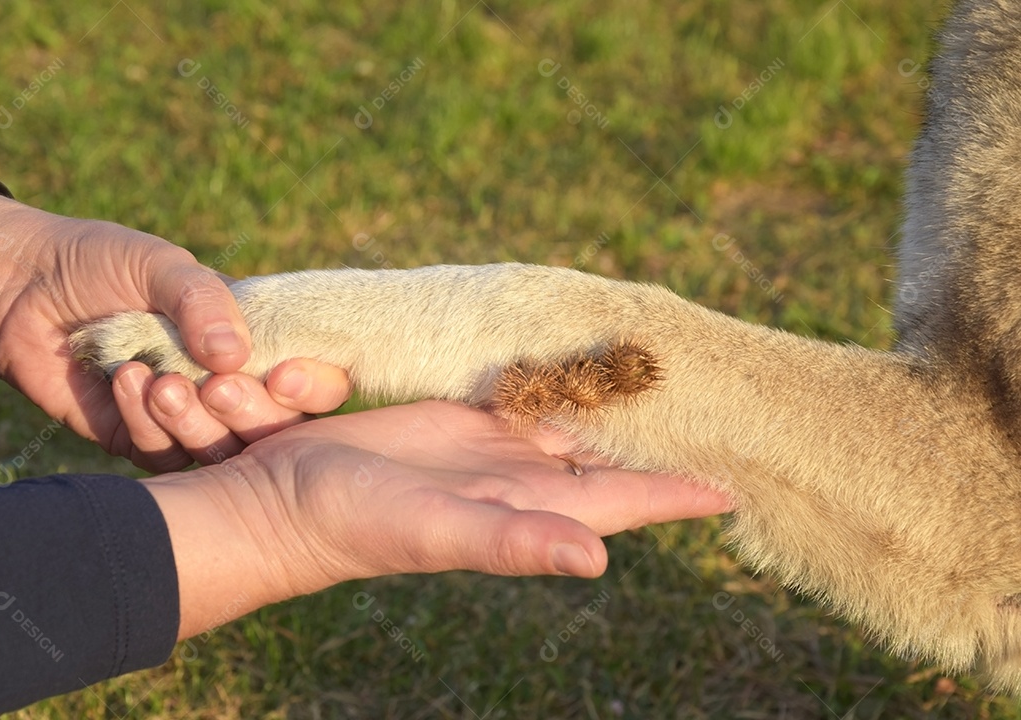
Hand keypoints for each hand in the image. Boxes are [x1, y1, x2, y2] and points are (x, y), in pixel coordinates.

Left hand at [0, 189, 350, 469]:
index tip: (287, 378)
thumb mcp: (159, 264)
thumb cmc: (99, 263)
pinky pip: (164, 455)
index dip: (313, 384)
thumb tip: (235, 356)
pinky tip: (125, 382)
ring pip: (223, 449)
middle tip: (217, 387)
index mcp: (253, 337)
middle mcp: (228, 382)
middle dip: (254, 412)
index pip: (310, 375)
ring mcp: (187, 416)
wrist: (14, 288)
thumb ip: (203, 301)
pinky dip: (148, 424)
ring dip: (198, 422)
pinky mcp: (140, 439)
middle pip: (275, 425)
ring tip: (160, 382)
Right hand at [144, 401, 732, 638]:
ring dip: (618, 404)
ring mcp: (493, 443)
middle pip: (614, 454)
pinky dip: (559, 377)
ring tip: (665, 378)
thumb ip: (516, 543)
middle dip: (662, 437)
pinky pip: (525, 390)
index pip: (630, 497)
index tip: (741, 481)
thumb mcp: (440, 532)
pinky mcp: (460, 412)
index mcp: (534, 504)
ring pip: (575, 417)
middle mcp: (525, 475)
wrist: (289, 499)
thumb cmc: (359, 525)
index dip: (682, 492)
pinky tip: (582, 359)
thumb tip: (599, 560)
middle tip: (720, 408)